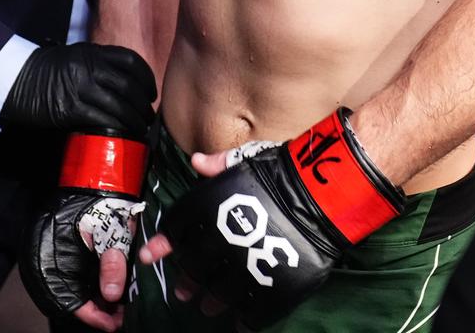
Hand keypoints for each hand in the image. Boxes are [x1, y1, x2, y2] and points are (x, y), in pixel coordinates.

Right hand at [0, 43, 155, 135]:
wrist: (16, 80)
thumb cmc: (47, 70)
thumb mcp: (76, 57)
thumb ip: (99, 64)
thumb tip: (123, 82)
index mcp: (94, 52)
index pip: (131, 61)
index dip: (147, 78)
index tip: (151, 92)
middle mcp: (90, 67)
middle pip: (129, 86)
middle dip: (144, 104)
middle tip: (149, 116)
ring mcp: (81, 88)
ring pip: (119, 106)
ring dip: (135, 120)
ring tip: (141, 130)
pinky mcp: (70, 109)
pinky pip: (102, 120)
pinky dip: (117, 129)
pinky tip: (123, 135)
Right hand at [21, 191, 141, 330]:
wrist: (94, 181)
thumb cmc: (99, 203)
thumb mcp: (111, 233)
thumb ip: (111, 263)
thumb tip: (112, 295)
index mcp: (53, 260)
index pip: (71, 304)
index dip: (95, 316)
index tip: (115, 322)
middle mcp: (48, 264)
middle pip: (73, 300)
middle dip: (97, 309)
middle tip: (120, 312)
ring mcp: (55, 259)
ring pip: (75, 291)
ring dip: (96, 298)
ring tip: (119, 300)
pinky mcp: (63, 254)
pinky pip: (74, 278)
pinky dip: (91, 285)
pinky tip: (110, 285)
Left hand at [140, 110, 405, 329]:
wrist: (326, 194)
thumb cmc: (285, 172)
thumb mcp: (251, 158)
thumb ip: (222, 163)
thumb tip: (198, 162)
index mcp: (217, 209)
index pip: (181, 228)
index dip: (164, 243)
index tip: (149, 255)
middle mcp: (226, 242)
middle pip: (197, 266)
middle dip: (187, 279)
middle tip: (183, 289)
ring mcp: (249, 268)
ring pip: (221, 293)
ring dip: (211, 301)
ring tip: (207, 306)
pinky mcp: (273, 288)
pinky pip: (252, 312)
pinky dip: (242, 320)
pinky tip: (237, 322)